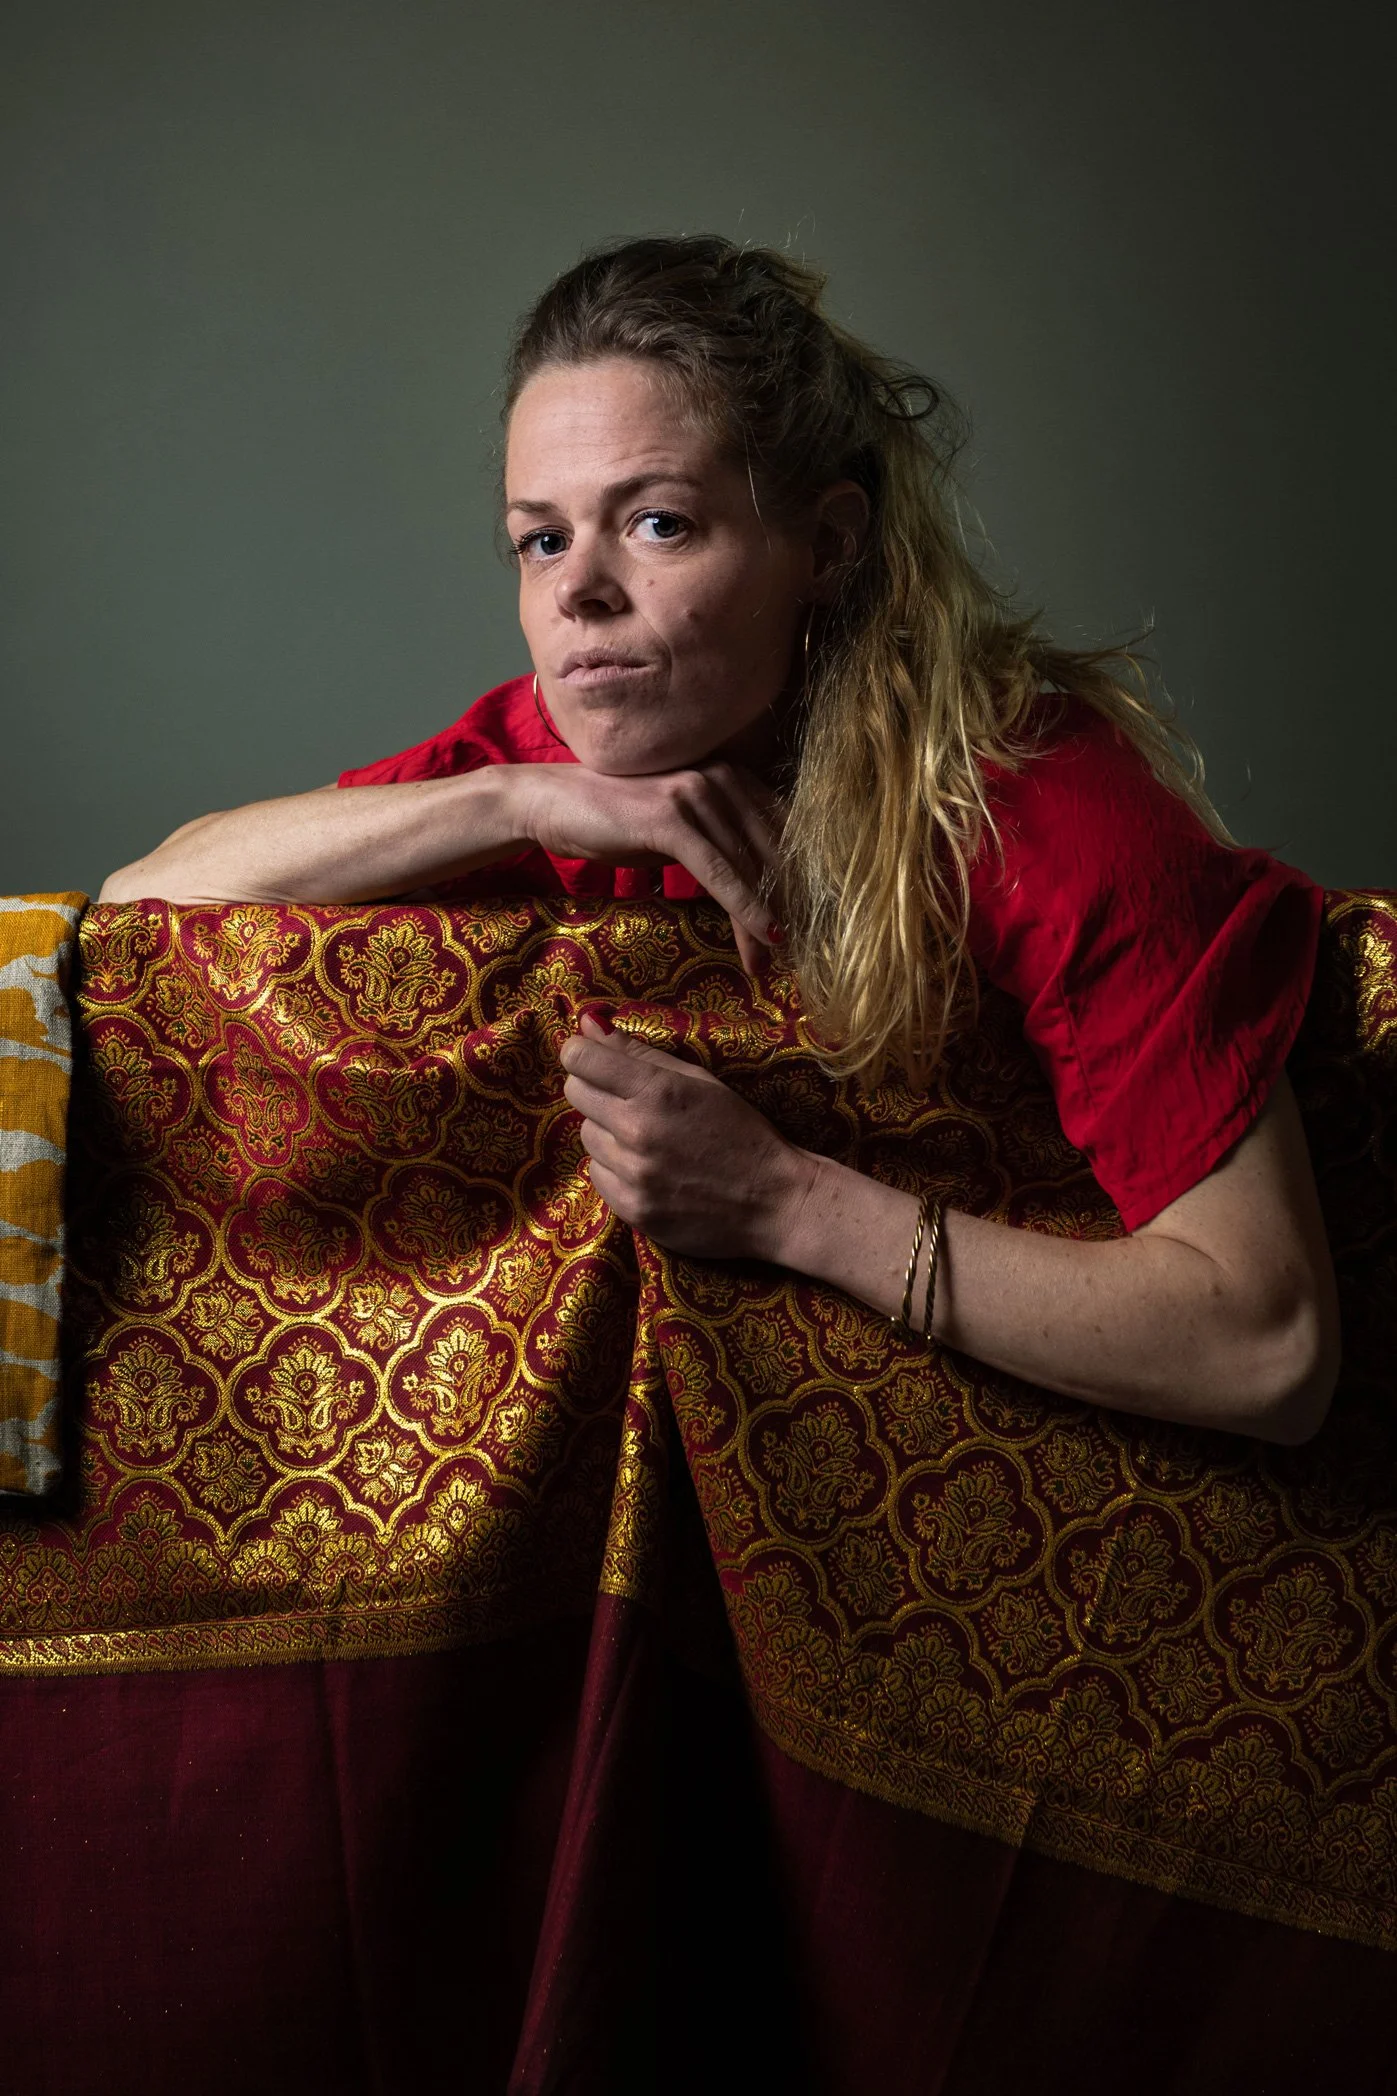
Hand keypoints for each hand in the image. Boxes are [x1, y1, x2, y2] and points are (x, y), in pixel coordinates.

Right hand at [513, 760, 784, 973]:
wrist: (552, 803)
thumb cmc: (616, 819)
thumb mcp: (680, 828)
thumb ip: (719, 841)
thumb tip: (758, 881)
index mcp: (732, 776)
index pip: (782, 832)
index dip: (799, 879)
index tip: (811, 921)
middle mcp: (722, 777)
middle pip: (771, 852)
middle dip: (788, 905)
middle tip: (803, 950)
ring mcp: (697, 793)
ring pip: (747, 868)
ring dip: (766, 919)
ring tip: (775, 959)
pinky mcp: (671, 819)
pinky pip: (719, 873)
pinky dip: (746, 908)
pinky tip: (765, 938)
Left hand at [559, 1015, 816, 1258]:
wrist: (773, 1199)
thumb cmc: (742, 1131)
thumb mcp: (699, 1081)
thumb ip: (640, 1051)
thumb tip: (588, 1024)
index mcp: (657, 1091)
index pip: (581, 1059)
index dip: (582, 1054)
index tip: (591, 1058)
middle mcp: (637, 1132)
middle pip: (576, 1094)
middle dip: (595, 1090)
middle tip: (629, 1099)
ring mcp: (633, 1175)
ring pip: (587, 1136)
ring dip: (607, 1131)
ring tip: (646, 1138)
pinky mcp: (632, 1209)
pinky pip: (597, 1175)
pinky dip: (615, 1168)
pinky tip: (648, 1168)